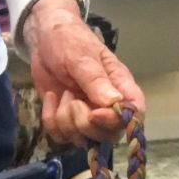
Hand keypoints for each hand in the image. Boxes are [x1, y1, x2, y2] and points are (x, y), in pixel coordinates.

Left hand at [24, 0, 147, 145]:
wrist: (44, 39)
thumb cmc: (69, 41)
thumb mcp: (81, 57)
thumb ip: (96, 81)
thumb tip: (114, 103)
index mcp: (120, 86)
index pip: (134, 113)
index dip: (117, 121)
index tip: (94, 114)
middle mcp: (107, 106)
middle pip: (110, 135)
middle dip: (85, 125)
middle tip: (72, 101)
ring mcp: (87, 116)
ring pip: (83, 139)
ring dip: (65, 120)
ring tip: (64, 94)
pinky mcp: (67, 121)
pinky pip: (61, 136)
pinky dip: (51, 120)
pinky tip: (52, 98)